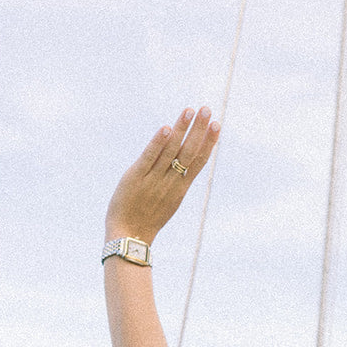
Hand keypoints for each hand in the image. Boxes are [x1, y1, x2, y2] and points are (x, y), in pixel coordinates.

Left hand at [105, 107, 219, 242]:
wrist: (129, 236)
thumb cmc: (147, 219)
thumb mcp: (167, 202)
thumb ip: (174, 181)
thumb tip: (179, 163)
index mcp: (180, 189)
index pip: (198, 161)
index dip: (209, 142)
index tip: (217, 125)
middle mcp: (171, 182)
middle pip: (189, 152)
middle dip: (199, 130)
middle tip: (207, 110)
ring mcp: (154, 179)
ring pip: (172, 151)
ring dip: (181, 129)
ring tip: (190, 110)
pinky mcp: (136, 177)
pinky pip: (149, 157)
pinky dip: (158, 143)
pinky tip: (166, 128)